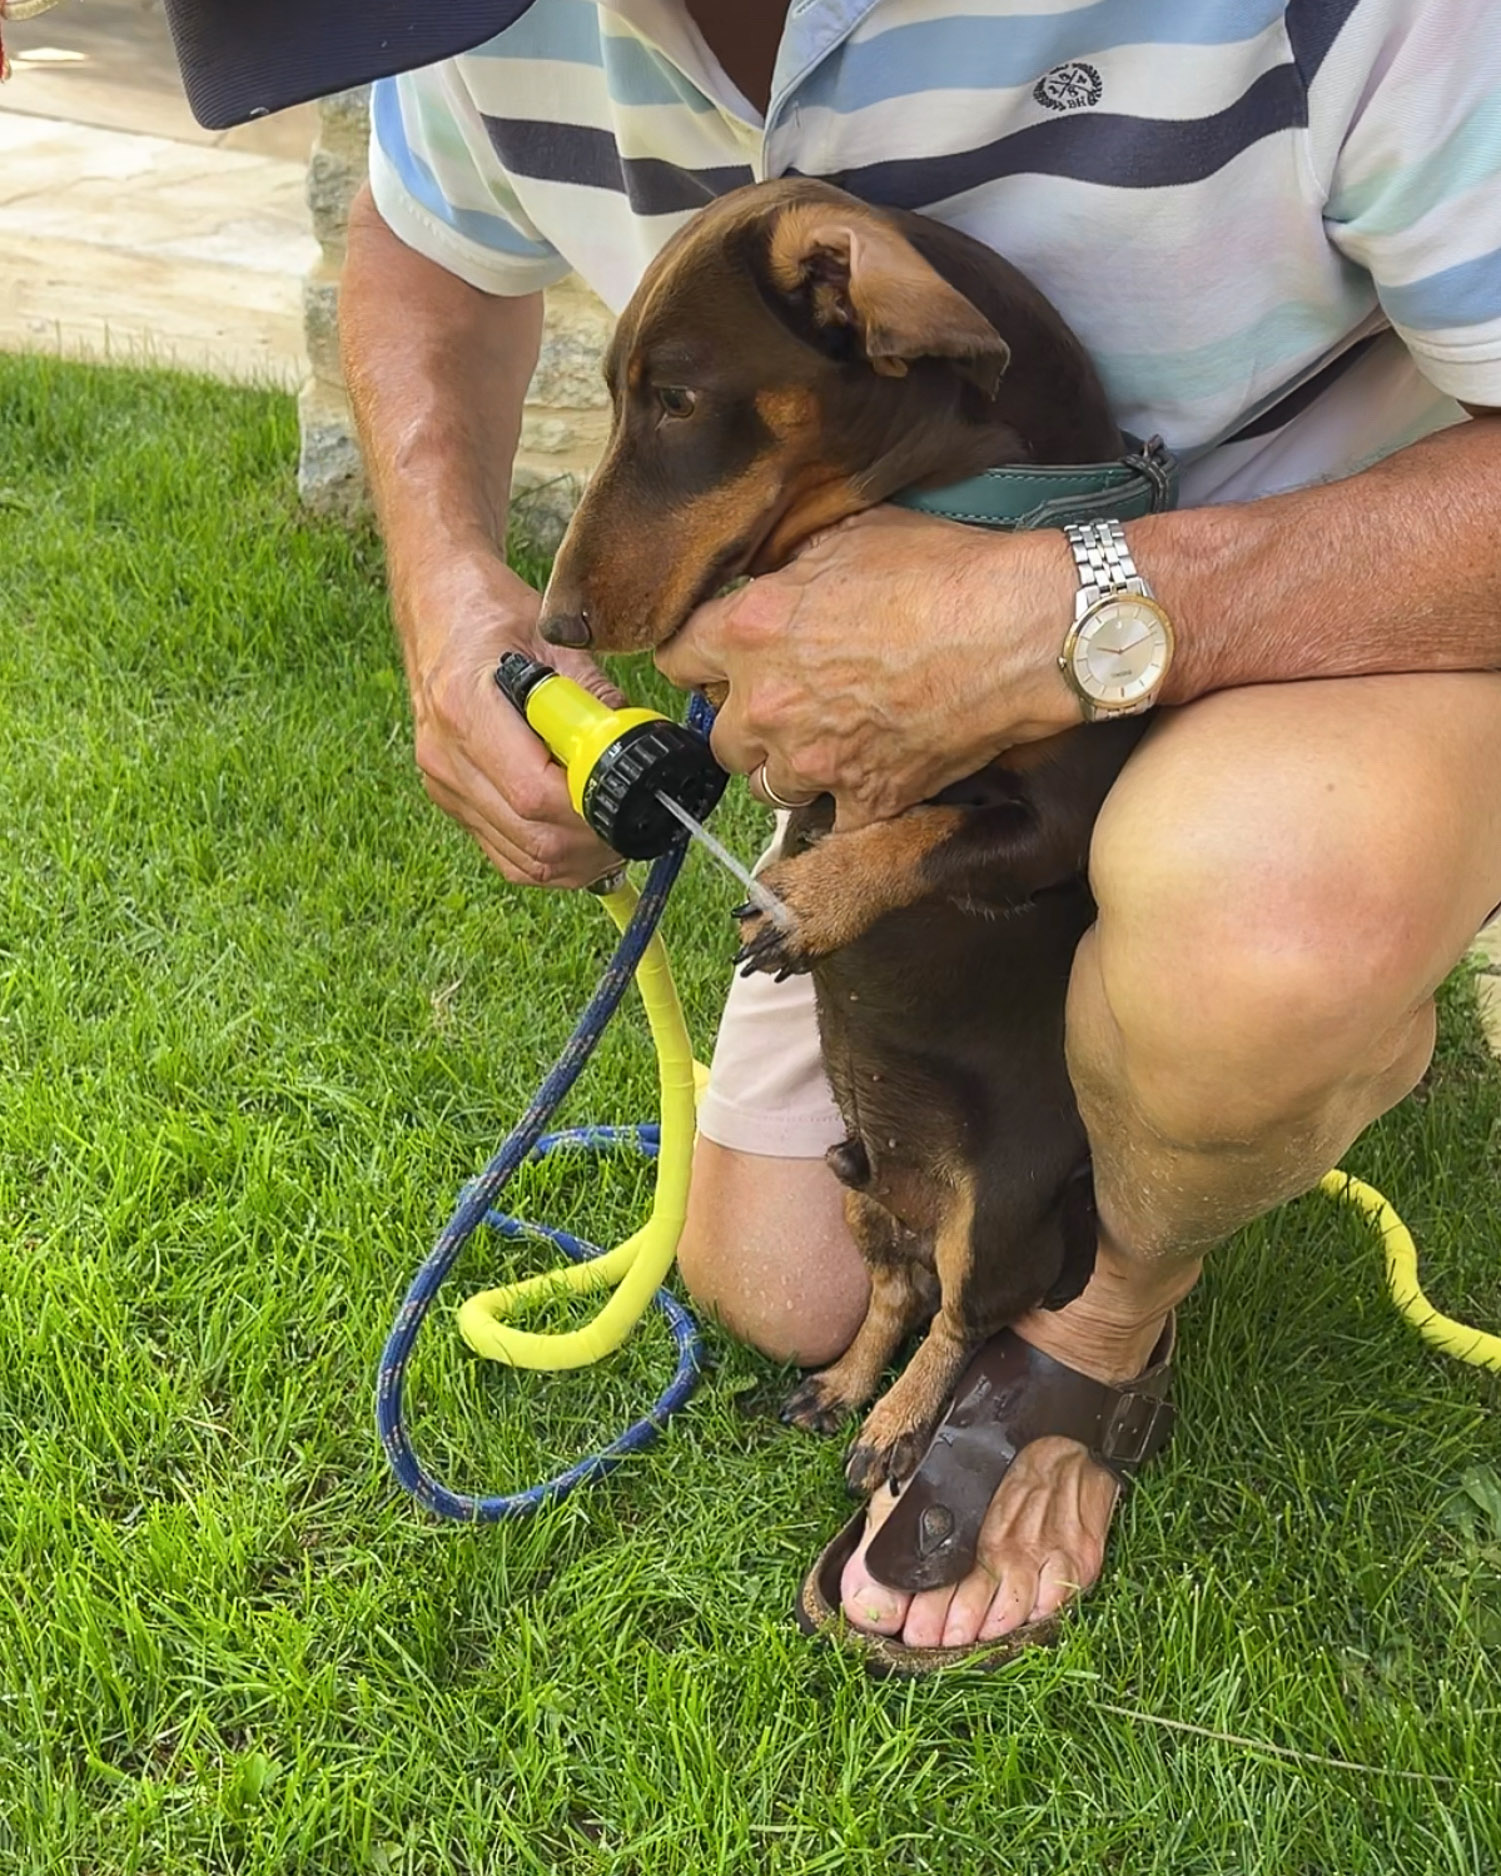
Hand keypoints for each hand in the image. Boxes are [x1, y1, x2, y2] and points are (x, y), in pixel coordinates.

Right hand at [402, 547, 624, 886]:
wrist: (435, 606)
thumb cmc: (490, 612)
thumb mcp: (551, 637)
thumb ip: (594, 693)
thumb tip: (636, 740)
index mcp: (465, 709)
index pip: (535, 794)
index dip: (590, 810)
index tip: (630, 799)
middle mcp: (446, 756)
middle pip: (532, 838)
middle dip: (593, 844)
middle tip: (635, 824)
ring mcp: (443, 784)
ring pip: (522, 860)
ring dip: (577, 860)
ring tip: (613, 832)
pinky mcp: (450, 799)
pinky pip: (506, 855)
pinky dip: (550, 858)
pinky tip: (579, 837)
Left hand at [655, 508, 1080, 827]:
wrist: (1021, 629)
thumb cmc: (944, 570)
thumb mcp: (849, 538)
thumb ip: (787, 570)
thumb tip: (766, 579)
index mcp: (751, 630)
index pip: (678, 659)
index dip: (699, 658)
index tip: (716, 661)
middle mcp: (768, 704)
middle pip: (721, 737)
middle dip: (748, 722)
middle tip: (788, 703)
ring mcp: (815, 761)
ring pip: (768, 786)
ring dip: (790, 767)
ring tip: (828, 742)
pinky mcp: (866, 800)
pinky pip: (832, 819)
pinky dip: (847, 802)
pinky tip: (872, 772)